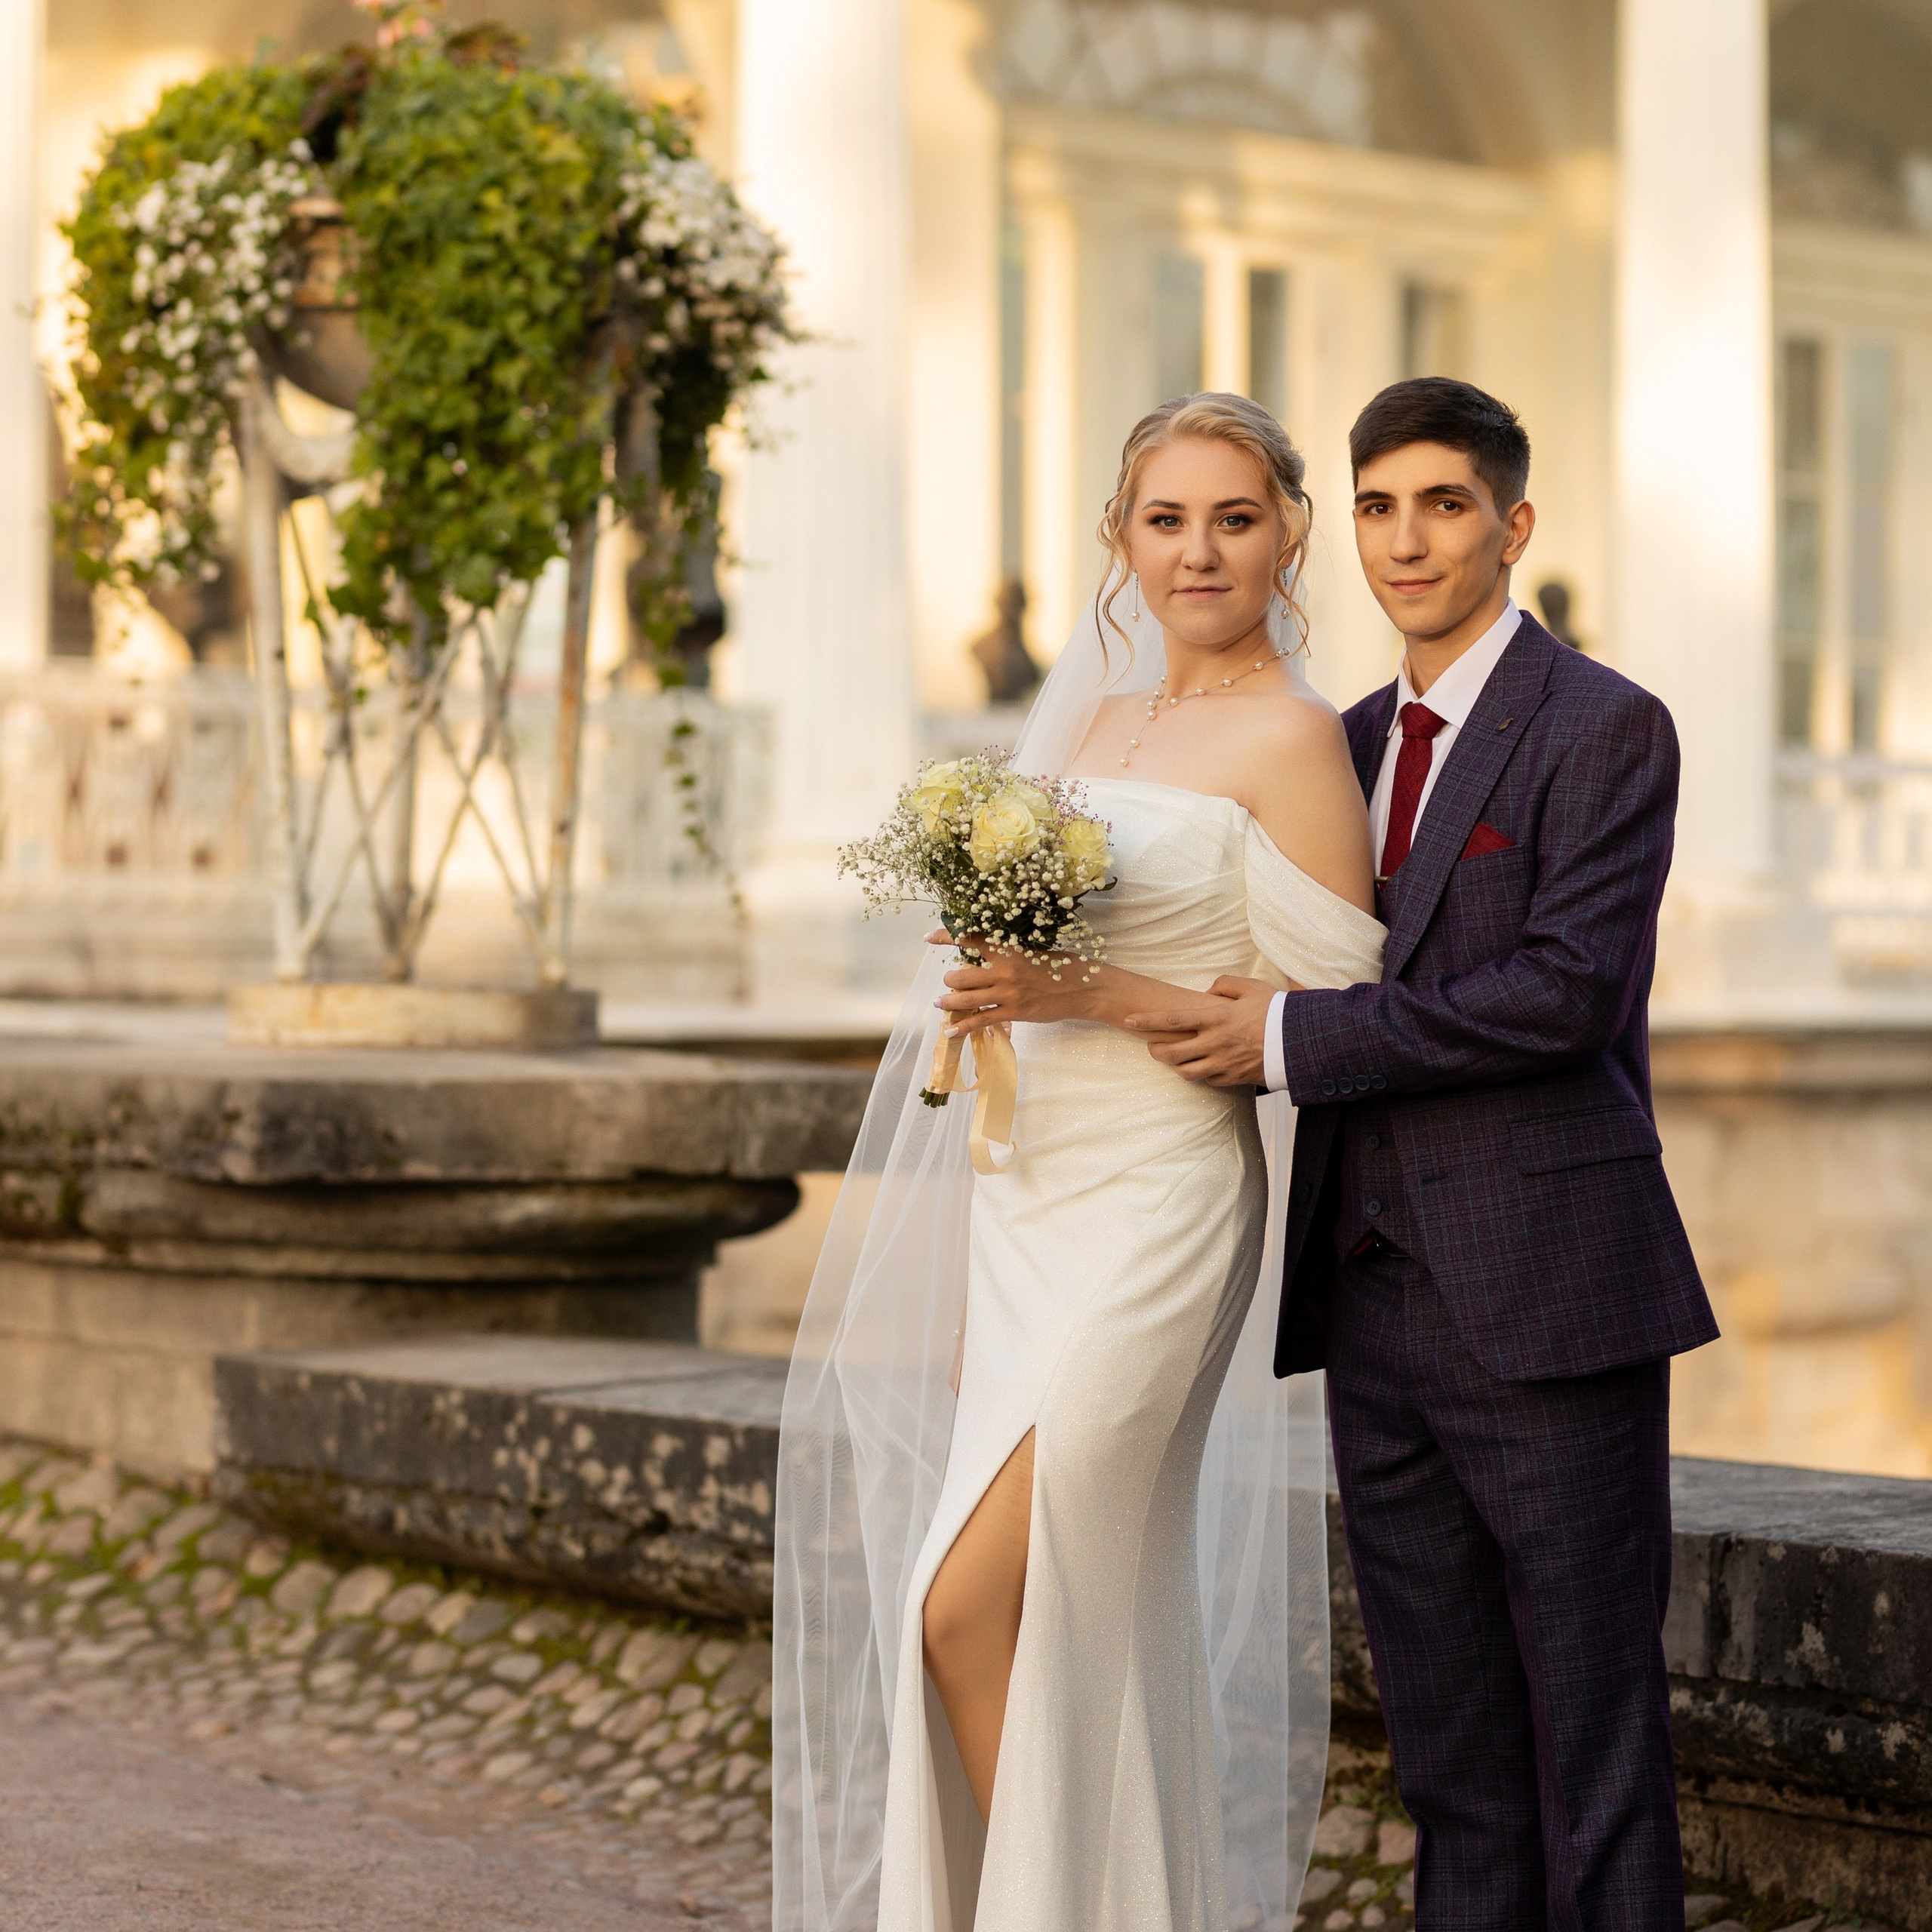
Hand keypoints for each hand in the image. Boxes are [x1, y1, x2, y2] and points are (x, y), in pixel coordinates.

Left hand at [928, 929, 1087, 1035]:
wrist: (1082, 988)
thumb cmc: (1059, 967)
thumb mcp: (1031, 951)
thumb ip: (1007, 954)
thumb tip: (985, 957)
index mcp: (1007, 949)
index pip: (970, 938)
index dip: (946, 936)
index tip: (929, 937)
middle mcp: (1003, 970)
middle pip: (959, 975)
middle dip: (950, 980)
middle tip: (952, 983)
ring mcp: (1007, 993)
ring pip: (964, 999)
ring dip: (948, 1002)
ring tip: (941, 1003)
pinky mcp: (1013, 1012)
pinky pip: (979, 1021)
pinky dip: (961, 1028)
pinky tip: (949, 1032)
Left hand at [1122, 974, 1277, 1086]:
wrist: (1302, 1042)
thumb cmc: (1277, 1011)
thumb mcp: (1251, 988)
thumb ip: (1224, 985)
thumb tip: (1207, 993)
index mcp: (1216, 1017)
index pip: (1172, 1019)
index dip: (1147, 1021)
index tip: (1129, 1019)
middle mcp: (1215, 1042)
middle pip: (1171, 1053)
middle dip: (1155, 1050)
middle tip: (1152, 1045)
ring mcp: (1223, 1063)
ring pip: (1185, 1072)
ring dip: (1175, 1065)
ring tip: (1174, 1057)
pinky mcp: (1233, 1079)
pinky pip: (1208, 1080)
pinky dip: (1202, 1073)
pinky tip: (1204, 1065)